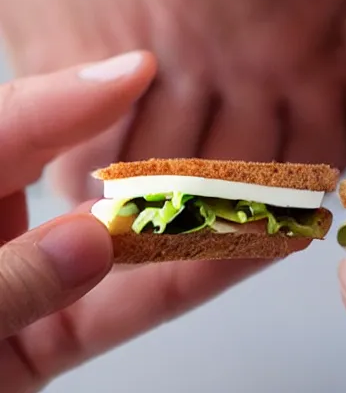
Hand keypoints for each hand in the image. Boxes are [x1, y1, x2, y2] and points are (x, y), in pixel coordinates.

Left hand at [0, 52, 267, 392]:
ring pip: (121, 247)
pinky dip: (183, 281)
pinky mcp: (54, 333)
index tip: (140, 69)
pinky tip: (243, 255)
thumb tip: (93, 241)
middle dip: (159, 164)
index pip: (6, 128)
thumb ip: (6, 283)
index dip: (73, 96)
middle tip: (217, 136)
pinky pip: (123, 305)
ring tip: (264, 203)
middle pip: (81, 183)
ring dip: (197, 229)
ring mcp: (28, 284)